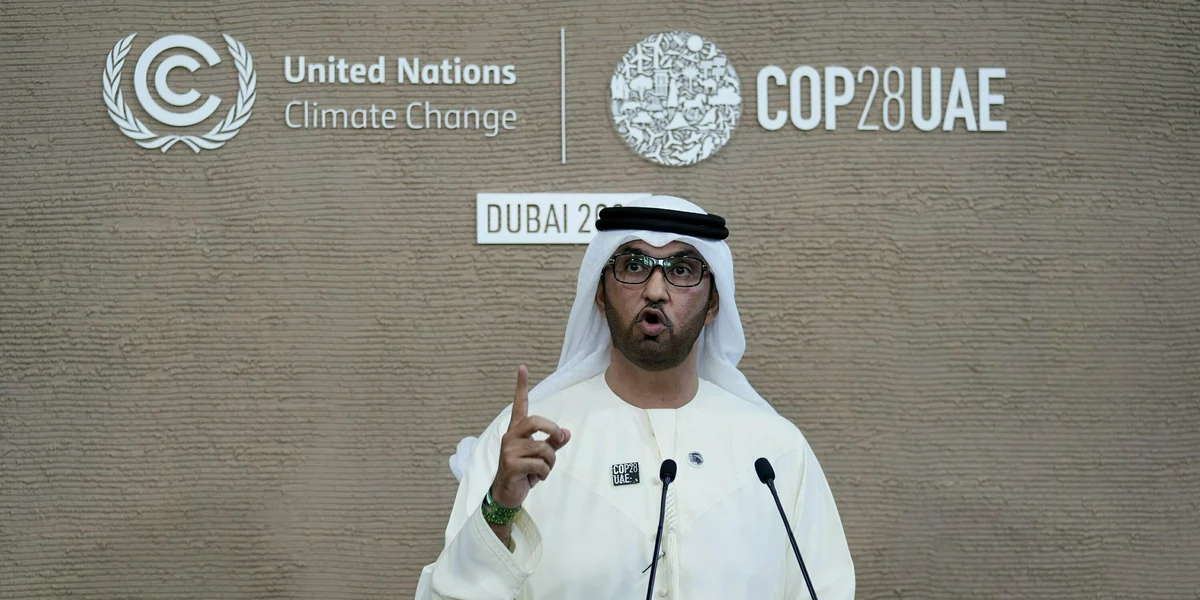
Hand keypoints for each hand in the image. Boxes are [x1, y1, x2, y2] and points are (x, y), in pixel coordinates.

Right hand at [490, 365, 570, 508]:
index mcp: (516, 431)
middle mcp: (510, 437)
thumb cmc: (524, 473)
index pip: (520, 405)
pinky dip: (544, 474)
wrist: (507, 495)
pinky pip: (539, 464)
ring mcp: (509, 450)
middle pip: (536, 422)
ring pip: (543, 448)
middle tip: (559, 440)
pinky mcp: (511, 464)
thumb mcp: (540, 457)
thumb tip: (567, 433)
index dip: (521, 386)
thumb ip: (553, 444)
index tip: (522, 368)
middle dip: (553, 430)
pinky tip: (536, 478)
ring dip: (550, 462)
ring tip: (544, 470)